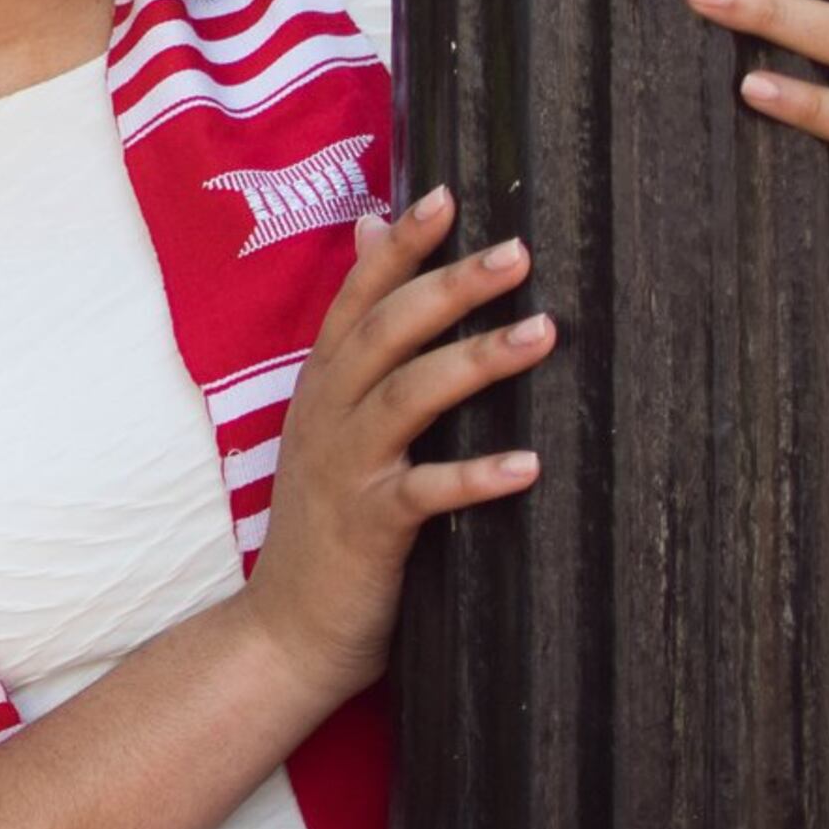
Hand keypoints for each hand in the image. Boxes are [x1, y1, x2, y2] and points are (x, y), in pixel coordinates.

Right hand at [236, 187, 551, 709]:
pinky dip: (474, 478)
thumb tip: (366, 232)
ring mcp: (344, 470)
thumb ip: (355, 340)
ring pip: (406, 396)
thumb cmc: (327, 525)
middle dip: (449, 286)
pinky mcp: (367, 527)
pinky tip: (527, 465)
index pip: (356, 298)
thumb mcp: (329, 422)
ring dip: (475, 360)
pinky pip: (423, 493)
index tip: (446, 196)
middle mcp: (326, 416)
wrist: (285, 632)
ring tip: (543, 333)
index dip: (397, 248)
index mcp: (321, 388)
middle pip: (385, 333)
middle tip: (519, 253)